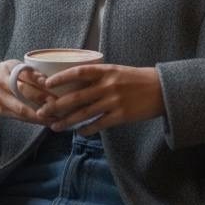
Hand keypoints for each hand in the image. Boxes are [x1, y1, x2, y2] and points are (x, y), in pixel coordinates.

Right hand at [0, 60, 50, 123]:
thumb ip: (29, 72)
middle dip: (42, 98)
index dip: (39, 79)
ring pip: (22, 108)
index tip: (52, 85)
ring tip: (55, 118)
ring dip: (40, 115)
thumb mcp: (13, 65)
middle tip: (58, 103)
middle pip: (24, 91)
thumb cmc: (3, 72)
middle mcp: (2, 83)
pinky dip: (33, 120)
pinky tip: (46, 122)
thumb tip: (48, 81)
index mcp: (8, 68)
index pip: (25, 73)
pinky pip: (18, 117)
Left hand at [36, 64, 164, 134]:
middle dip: (57, 105)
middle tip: (42, 112)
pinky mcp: (121, 115)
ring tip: (55, 127)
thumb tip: (76, 83)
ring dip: (67, 121)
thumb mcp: (117, 71)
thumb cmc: (137, 79)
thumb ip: (98, 77)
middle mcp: (108, 85)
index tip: (47, 83)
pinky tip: (78, 133)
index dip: (61, 77)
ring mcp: (114, 101)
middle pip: (77, 97)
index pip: (79, 72)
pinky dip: (87, 129)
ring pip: (84, 113)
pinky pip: (99, 124)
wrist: (162, 89)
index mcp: (106, 71)